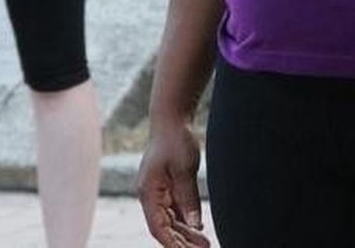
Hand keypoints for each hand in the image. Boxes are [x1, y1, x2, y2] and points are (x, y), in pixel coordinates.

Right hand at [137, 120, 208, 246]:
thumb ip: (188, 197)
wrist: (171, 119)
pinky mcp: (166, 188)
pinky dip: (186, 222)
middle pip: (164, 227)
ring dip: (186, 234)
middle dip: (182, 242)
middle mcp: (150, 196)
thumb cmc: (175, 140)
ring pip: (170, 221)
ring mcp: (157, 192)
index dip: (172, 244)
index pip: (158, 227)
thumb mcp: (184, 169)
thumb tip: (195, 225)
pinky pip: (175, 211)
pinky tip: (199, 230)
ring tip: (206, 244)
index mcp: (148, 193)